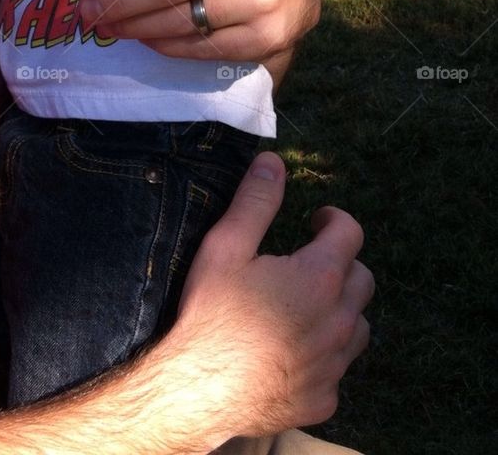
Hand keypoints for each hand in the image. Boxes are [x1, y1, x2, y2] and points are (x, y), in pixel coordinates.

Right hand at [150, 153, 371, 440]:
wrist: (199, 389)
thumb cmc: (211, 311)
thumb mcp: (226, 246)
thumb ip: (255, 202)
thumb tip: (273, 162)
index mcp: (320, 277)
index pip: (350, 233)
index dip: (333, 220)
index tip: (314, 221)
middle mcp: (339, 321)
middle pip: (363, 279)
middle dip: (340, 263)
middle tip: (306, 263)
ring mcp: (335, 365)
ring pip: (358, 326)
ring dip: (339, 310)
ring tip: (303, 307)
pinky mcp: (325, 399)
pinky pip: (337, 369)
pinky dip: (324, 355)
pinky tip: (291, 352)